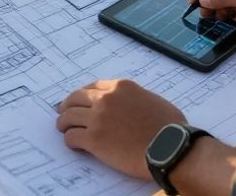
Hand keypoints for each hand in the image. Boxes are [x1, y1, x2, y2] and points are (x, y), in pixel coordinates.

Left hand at [56, 79, 183, 179]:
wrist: (170, 148)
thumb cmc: (171, 128)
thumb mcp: (154, 101)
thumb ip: (135, 99)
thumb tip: (129, 106)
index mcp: (121, 87)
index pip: (92, 87)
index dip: (83, 96)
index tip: (80, 103)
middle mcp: (106, 99)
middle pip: (75, 99)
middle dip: (68, 107)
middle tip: (64, 114)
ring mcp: (98, 118)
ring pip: (68, 117)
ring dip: (64, 123)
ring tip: (65, 130)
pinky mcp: (94, 139)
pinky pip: (71, 137)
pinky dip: (70, 141)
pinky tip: (74, 145)